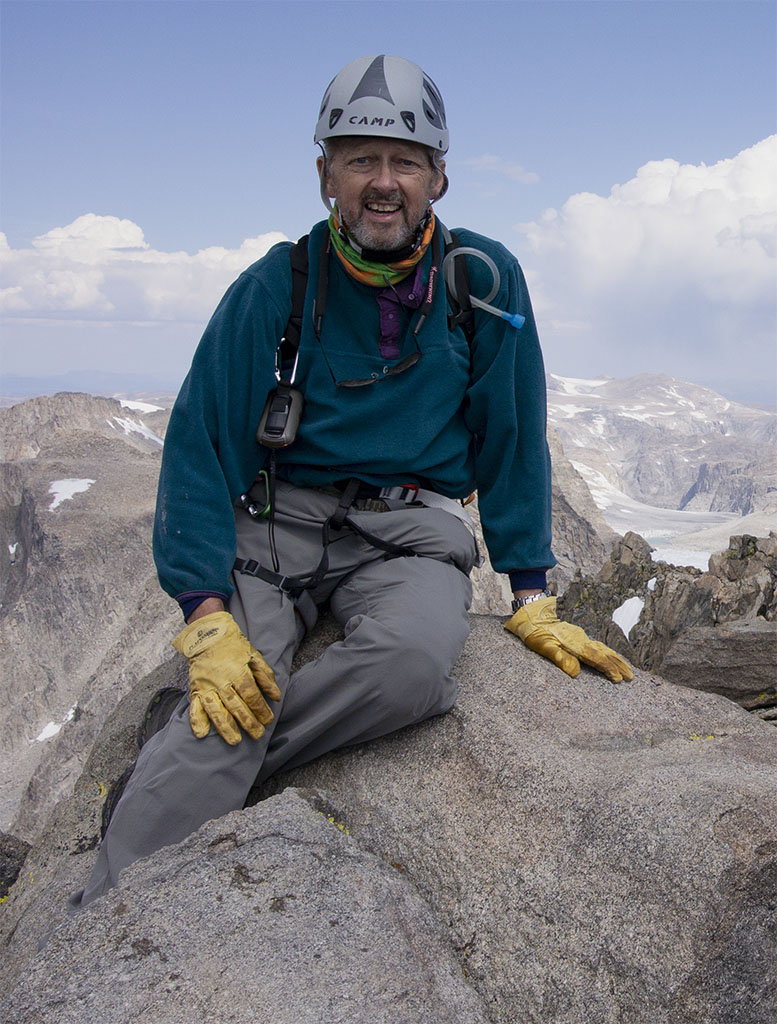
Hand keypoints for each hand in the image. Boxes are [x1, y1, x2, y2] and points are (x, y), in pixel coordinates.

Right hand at [172, 611, 281, 743]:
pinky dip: (197, 721)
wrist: (207, 635)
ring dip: (225, 727)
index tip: (268, 720)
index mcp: (237, 671)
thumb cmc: (233, 646)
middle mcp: (221, 681)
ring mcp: (206, 686)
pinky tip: (202, 734)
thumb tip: (276, 696)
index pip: (251, 695)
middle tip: (257, 735)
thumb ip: (265, 676)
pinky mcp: (195, 689)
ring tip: (235, 741)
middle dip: (248, 722)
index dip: (261, 709)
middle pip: (236, 706)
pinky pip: (195, 707)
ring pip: (216, 710)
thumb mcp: (253, 655)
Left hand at [504, 596, 633, 682]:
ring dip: (615, 659)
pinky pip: (597, 646)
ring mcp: (580, 637)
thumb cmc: (535, 632)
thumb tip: (575, 673)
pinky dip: (607, 652)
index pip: (596, 658)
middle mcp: (581, 639)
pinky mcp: (577, 636)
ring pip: (602, 648)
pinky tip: (609, 655)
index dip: (608, 669)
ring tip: (627, 668)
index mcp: (575, 644)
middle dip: (618, 665)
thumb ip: (559, 658)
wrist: (531, 613)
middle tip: (631, 677)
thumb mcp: (542, 646)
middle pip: (604, 653)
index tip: (618, 680)